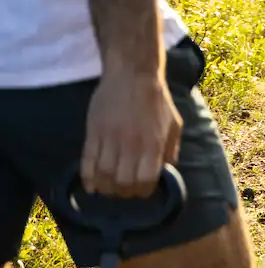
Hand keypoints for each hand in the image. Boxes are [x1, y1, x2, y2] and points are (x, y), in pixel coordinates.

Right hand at [82, 68, 181, 197]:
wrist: (132, 74)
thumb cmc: (157, 100)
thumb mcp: (174, 124)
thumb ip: (171, 150)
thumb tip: (166, 172)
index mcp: (154, 143)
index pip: (145, 180)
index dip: (143, 191)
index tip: (142, 190)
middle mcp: (131, 143)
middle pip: (122, 182)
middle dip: (124, 193)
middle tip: (125, 191)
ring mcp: (109, 138)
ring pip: (103, 175)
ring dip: (106, 188)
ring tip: (110, 189)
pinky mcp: (93, 133)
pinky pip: (87, 162)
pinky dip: (87, 178)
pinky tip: (92, 187)